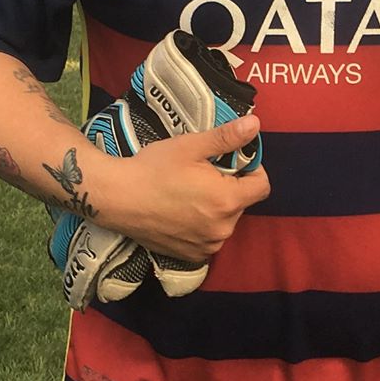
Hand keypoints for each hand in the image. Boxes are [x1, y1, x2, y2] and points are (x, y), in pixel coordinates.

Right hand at [92, 117, 267, 263]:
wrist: (116, 198)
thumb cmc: (153, 169)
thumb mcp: (191, 146)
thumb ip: (226, 137)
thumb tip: (256, 124)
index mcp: (228, 200)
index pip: (262, 186)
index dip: (252, 169)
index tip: (232, 161)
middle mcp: (223, 228)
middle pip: (242, 203)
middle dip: (230, 188)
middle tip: (203, 174)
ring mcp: (207, 246)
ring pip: (225, 222)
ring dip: (216, 208)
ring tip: (188, 193)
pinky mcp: (191, 256)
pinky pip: (208, 238)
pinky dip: (202, 226)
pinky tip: (180, 212)